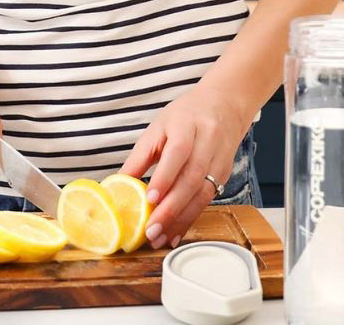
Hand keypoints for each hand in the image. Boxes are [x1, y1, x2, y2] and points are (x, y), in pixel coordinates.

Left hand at [117, 85, 249, 249]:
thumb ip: (140, 155)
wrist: (223, 105)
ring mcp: (220, 159)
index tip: (148, 199)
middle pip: (192, 178)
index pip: (178, 152)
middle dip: (171, 208)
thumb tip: (118, 183)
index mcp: (187, 124)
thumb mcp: (158, 127)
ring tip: (160, 238)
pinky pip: (208, 200)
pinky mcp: (225, 174)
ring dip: (181, 219)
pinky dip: (190, 218)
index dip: (165, 177)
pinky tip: (176, 233)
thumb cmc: (185, 116)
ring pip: (203, 193)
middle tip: (151, 230)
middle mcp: (208, 141)